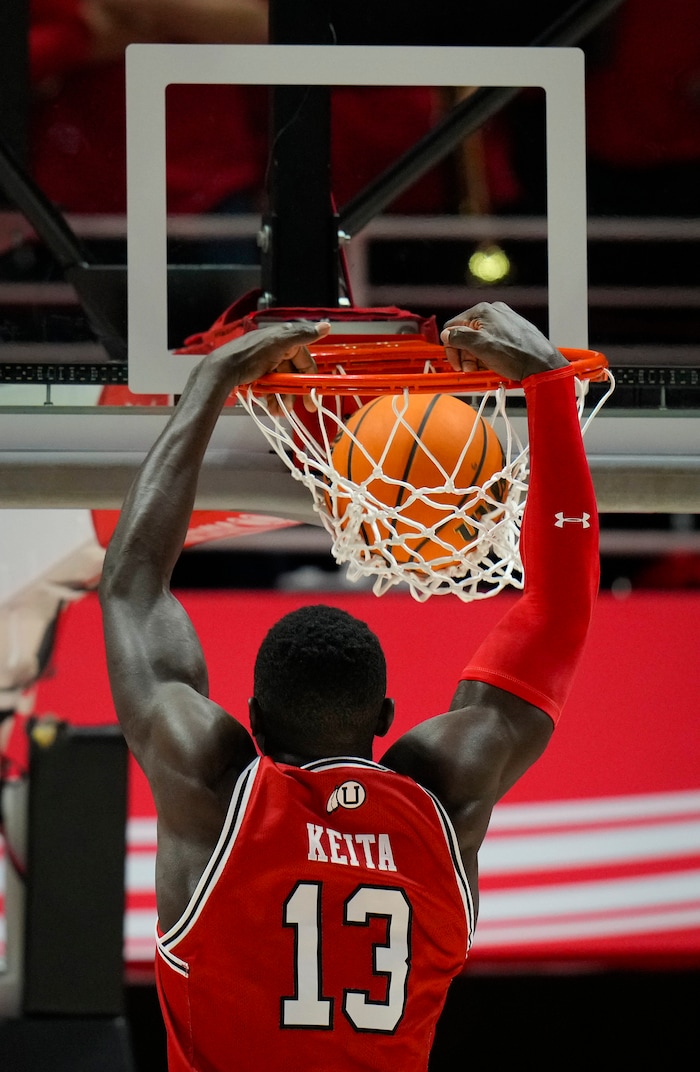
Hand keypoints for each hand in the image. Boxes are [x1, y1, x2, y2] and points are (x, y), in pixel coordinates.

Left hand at [210, 319, 330, 412]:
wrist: (220, 370)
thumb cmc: (248, 355)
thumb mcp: (278, 343)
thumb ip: (302, 335)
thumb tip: (325, 326)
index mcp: (283, 339)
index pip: (305, 360)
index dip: (310, 377)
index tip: (313, 396)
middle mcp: (276, 349)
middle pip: (293, 374)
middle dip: (294, 392)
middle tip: (296, 408)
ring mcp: (265, 363)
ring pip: (282, 383)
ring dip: (283, 398)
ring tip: (280, 412)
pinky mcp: (256, 374)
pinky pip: (270, 387)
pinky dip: (272, 398)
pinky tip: (271, 408)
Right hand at [441, 301, 568, 381]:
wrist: (542, 363)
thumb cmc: (516, 354)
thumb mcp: (481, 346)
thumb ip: (459, 337)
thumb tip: (446, 334)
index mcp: (483, 311)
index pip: (454, 326)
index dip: (452, 347)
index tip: (456, 363)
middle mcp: (493, 312)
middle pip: (466, 334)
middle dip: (465, 354)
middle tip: (469, 369)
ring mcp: (504, 321)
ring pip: (479, 339)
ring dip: (475, 356)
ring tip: (482, 369)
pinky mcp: (512, 331)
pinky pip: (492, 342)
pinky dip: (487, 354)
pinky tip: (492, 365)